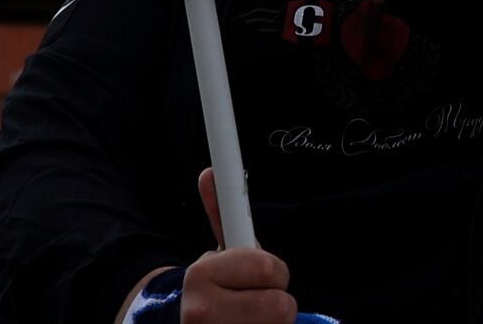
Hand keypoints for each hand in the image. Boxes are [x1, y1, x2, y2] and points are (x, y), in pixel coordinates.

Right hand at [148, 178, 291, 323]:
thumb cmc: (212, 288)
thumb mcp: (217, 254)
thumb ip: (219, 213)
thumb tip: (210, 173)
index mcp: (201, 274)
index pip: (266, 267)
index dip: (275, 271)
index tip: (269, 273)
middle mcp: (202, 312)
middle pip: (280, 305)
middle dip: (277, 298)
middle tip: (260, 297)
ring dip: (274, 321)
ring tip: (253, 316)